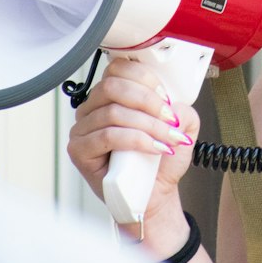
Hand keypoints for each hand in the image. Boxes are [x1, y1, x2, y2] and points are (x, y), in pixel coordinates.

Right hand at [67, 56, 198, 229]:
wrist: (154, 193)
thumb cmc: (160, 161)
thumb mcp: (181, 126)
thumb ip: (181, 106)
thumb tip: (173, 102)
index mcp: (112, 95)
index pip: (118, 69)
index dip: (145, 78)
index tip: (166, 97)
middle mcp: (93, 108)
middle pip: (113, 87)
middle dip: (148, 101)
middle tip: (169, 118)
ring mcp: (82, 129)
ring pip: (113, 113)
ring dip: (148, 125)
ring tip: (167, 139)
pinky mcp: (79, 151)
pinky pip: (107, 137)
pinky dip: (136, 140)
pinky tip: (154, 148)